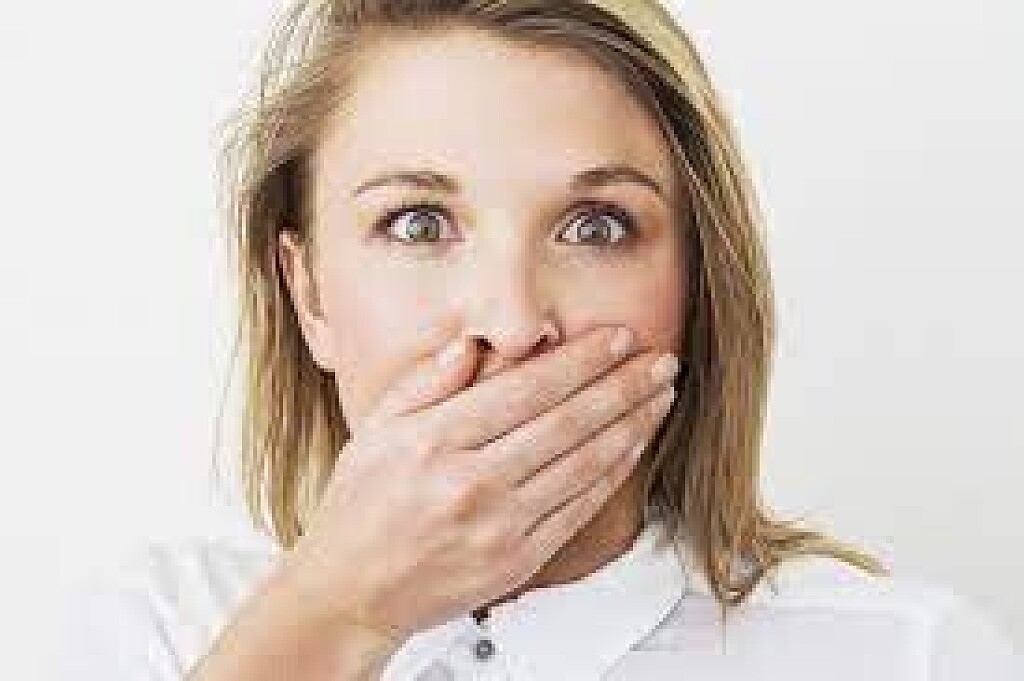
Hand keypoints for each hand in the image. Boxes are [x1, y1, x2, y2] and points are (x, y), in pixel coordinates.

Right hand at [278, 322, 678, 640]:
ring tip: (661, 396)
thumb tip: (471, 344)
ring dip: (631, 425)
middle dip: (622, 386)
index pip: (526, 389)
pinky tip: (634, 446)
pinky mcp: (517, 560)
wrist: (351, 592)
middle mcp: (470, 482)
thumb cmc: (360, 508)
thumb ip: (424, 383)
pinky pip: (578, 509)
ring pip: (583, 464)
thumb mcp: (374, 431)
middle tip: (661, 360)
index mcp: (434, 441)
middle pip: (566, 423)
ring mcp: (498, 526)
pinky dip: (613, 474)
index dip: (581, 361)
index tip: (617, 338)